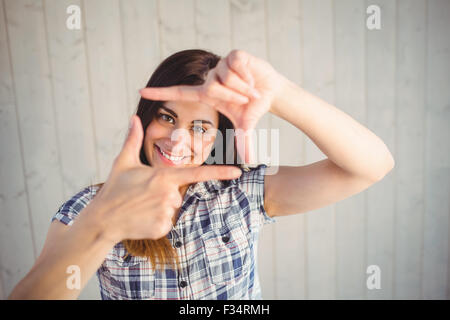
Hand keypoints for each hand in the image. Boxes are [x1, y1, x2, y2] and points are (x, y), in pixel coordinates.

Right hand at [92, 115, 241, 241]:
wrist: (102, 220)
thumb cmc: (114, 189)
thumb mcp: (123, 162)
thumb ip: (133, 140)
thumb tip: (134, 118)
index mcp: (163, 176)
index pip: (197, 174)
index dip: (219, 172)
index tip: (238, 172)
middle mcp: (169, 194)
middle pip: (178, 194)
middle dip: (164, 195)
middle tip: (143, 196)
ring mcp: (166, 212)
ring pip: (172, 209)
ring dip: (160, 208)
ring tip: (141, 208)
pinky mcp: (162, 228)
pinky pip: (166, 223)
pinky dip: (156, 222)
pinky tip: (142, 220)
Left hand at [139, 49, 285, 163]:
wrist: (271, 91)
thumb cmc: (254, 107)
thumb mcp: (246, 126)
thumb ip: (243, 143)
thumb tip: (248, 163)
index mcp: (208, 94)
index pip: (179, 93)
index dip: (161, 93)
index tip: (140, 92)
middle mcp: (211, 78)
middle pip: (212, 87)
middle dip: (232, 95)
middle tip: (248, 99)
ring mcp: (221, 65)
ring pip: (225, 76)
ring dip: (243, 87)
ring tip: (252, 88)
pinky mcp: (234, 54)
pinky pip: (235, 64)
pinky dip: (248, 74)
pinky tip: (253, 77)